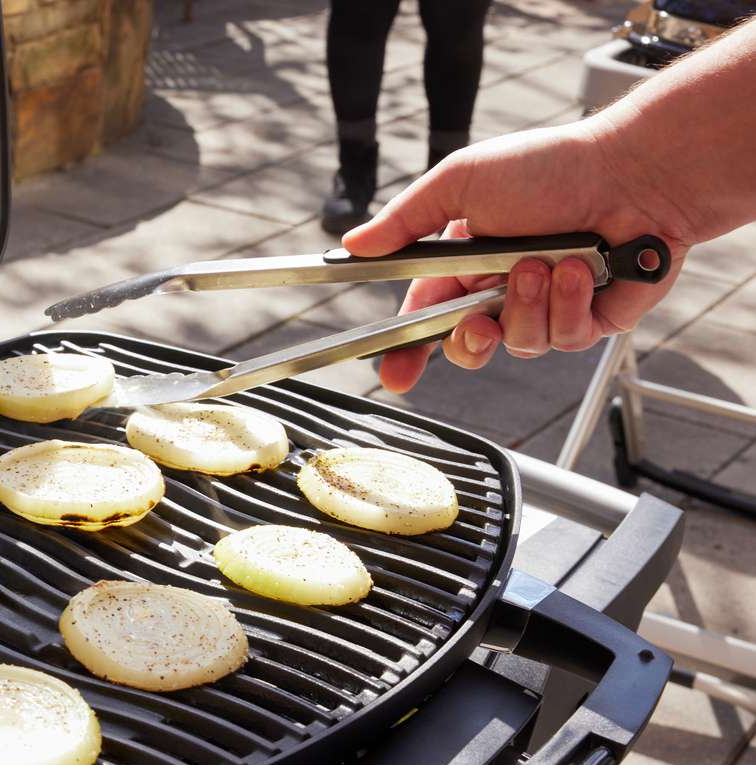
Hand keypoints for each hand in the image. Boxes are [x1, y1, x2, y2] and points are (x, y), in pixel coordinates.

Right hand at [343, 121, 691, 392]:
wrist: (634, 171)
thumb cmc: (552, 166)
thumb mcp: (461, 181)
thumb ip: (404, 220)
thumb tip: (353, 245)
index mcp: (467, 264)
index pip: (426, 316)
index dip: (406, 351)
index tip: (394, 375)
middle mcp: (505, 290)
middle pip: (469, 346)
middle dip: (471, 340)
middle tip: (476, 321)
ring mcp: (549, 308)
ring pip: (519, 344)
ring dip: (527, 305)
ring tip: (545, 263)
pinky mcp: (592, 319)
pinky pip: (565, 338)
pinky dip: (568, 304)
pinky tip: (579, 270)